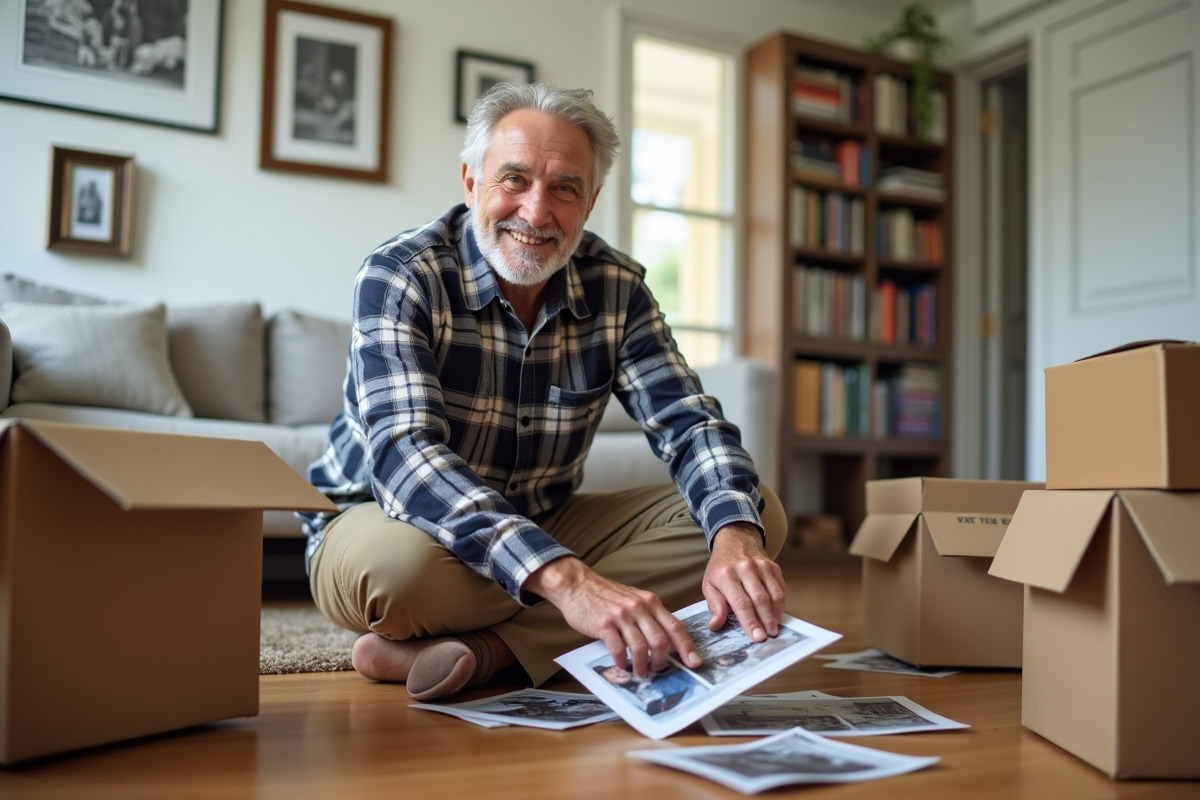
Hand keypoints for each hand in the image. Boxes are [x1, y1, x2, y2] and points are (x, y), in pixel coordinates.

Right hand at [524, 557, 700, 676]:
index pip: (675, 626)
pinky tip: (622, 665)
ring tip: (640, 672)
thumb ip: (648, 617)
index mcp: (650, 602)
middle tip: (658, 670)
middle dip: (662, 661)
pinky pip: (619, 649)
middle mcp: (639, 607)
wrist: (577, 584)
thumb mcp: (634, 599)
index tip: (695, 662)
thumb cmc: (606, 596)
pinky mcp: (604, 624)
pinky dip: (623, 662)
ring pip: (641, 647)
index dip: (687, 647)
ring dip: (643, 665)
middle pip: (661, 640)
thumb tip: (665, 643)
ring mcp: (621, 615)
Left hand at [703, 522, 786, 641]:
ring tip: (773, 629)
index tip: (756, 637)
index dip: (750, 622)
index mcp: (726, 574)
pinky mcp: (773, 566)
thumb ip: (714, 605)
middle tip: (768, 636)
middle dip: (765, 621)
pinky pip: (781, 588)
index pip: (740, 603)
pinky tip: (776, 614)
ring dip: (775, 614)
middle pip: (759, 599)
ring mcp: (762, 566)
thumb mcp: (709, 584)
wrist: (736, 540)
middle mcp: (745, 568)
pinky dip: (780, 604)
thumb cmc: (721, 567)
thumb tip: (715, 625)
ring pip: (774, 594)